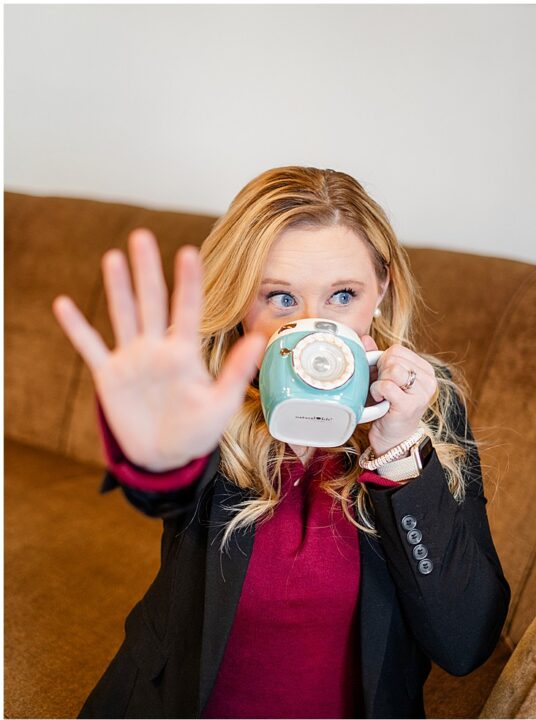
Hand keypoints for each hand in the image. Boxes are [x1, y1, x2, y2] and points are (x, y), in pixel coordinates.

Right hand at [52, 228, 266, 470]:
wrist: (166, 457)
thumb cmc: (198, 430)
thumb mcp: (222, 404)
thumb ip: (237, 371)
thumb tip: (261, 338)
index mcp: (186, 353)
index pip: (188, 310)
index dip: (188, 282)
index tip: (189, 251)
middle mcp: (157, 348)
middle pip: (151, 302)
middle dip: (147, 270)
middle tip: (142, 236)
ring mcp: (131, 359)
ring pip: (123, 315)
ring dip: (117, 288)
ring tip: (113, 257)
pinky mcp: (108, 376)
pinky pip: (89, 348)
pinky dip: (77, 328)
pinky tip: (63, 304)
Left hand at [360, 335, 436, 455]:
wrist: (393, 440)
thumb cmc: (389, 408)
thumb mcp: (384, 379)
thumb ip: (376, 357)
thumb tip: (364, 338)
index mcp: (425, 370)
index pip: (397, 350)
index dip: (383, 361)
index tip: (384, 377)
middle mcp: (429, 380)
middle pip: (393, 358)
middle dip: (380, 372)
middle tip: (383, 388)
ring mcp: (421, 393)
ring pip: (391, 369)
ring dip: (379, 382)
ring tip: (383, 395)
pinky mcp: (409, 405)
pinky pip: (385, 385)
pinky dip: (377, 392)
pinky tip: (381, 402)